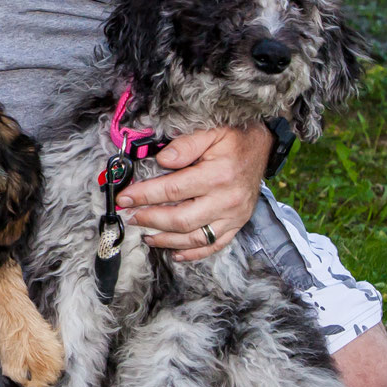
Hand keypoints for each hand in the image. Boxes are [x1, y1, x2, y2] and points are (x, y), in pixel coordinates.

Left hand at [117, 123, 271, 262]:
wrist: (262, 149)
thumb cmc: (233, 141)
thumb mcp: (210, 133)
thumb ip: (185, 145)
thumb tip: (162, 160)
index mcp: (218, 175)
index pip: (173, 190)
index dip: (144, 195)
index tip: (124, 198)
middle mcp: (226, 200)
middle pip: (181, 219)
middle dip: (151, 220)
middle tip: (130, 217)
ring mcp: (233, 216)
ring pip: (196, 238)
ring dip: (167, 240)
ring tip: (146, 235)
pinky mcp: (237, 225)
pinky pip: (214, 246)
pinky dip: (193, 253)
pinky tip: (175, 252)